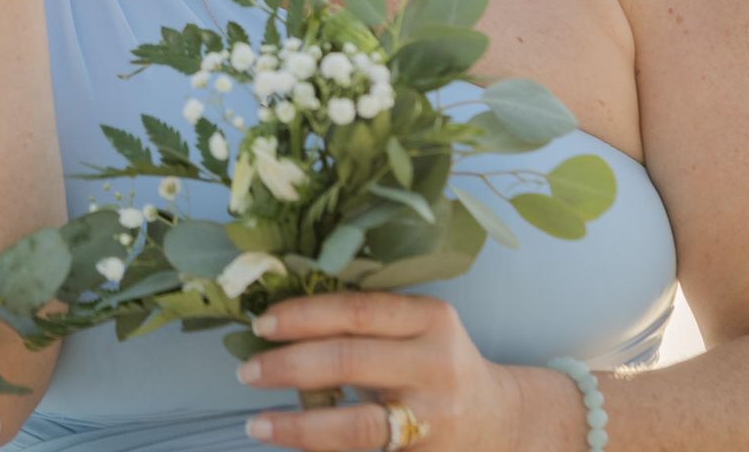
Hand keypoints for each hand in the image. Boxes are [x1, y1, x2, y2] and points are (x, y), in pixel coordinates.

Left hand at [236, 292, 523, 450]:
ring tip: (257, 423)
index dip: (303, 315)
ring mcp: (433, 417)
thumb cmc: (436, 362)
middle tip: (247, 371)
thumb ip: (365, 320)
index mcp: (431, 318)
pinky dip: (321, 448)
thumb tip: (278, 319)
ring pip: (356, 425)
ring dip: (299, 425)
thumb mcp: (418, 327)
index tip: (261, 323)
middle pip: (350, 361)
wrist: (500, 420)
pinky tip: (291, 442)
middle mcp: (436, 365)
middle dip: (289, 366)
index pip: (356, 310)